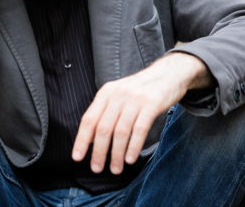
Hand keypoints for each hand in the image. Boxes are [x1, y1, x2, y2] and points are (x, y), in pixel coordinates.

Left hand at [72, 52, 211, 174]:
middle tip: (97, 168)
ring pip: (121, 131)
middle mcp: (118, 95)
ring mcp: (135, 99)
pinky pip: (139, 129)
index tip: (77, 157)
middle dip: (98, 151)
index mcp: (106, 93)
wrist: (167, 75)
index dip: (81, 140)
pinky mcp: (151, 104)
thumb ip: (104, 113)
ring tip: (115, 169)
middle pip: (103, 128)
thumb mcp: (118, 95)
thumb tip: (89, 140)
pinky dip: (133, 146)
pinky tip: (129, 159)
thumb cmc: (140, 90)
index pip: (89, 119)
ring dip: (116, 154)